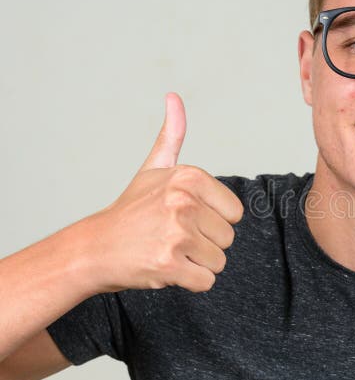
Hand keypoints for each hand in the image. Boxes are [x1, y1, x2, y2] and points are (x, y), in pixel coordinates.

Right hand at [85, 92, 243, 293]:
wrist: (94, 249)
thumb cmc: (131, 211)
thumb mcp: (153, 169)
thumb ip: (171, 136)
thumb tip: (174, 97)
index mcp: (189, 177)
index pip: (235, 213)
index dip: (213, 221)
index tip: (184, 218)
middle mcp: (183, 202)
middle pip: (228, 238)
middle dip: (205, 244)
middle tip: (172, 237)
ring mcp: (176, 234)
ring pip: (219, 261)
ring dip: (197, 264)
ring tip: (168, 251)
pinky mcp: (169, 264)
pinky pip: (206, 281)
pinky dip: (189, 282)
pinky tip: (165, 268)